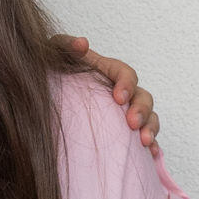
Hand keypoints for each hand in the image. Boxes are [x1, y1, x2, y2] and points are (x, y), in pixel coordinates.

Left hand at [55, 35, 160, 149]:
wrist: (47, 95)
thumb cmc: (53, 73)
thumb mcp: (54, 54)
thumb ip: (66, 45)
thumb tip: (82, 44)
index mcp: (109, 72)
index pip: (126, 74)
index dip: (127, 85)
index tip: (118, 98)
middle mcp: (122, 92)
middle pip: (143, 97)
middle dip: (142, 110)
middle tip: (132, 124)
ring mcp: (125, 113)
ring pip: (149, 118)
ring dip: (151, 128)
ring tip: (144, 142)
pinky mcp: (124, 133)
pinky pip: (144, 138)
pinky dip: (151, 146)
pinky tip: (150, 155)